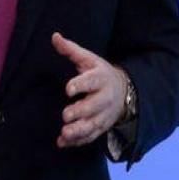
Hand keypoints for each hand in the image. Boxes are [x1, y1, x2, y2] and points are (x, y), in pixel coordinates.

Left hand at [52, 32, 126, 147]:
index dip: (80, 84)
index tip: (68, 88)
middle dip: (80, 111)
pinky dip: (78, 141)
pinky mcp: (101, 126)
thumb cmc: (99, 73)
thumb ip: (70, 50)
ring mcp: (104, 114)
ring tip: (64, 133)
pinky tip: (63, 143)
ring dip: (79, 131)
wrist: (124, 91)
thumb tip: (54, 36)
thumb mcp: (88, 59)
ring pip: (93, 124)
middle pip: (93, 106)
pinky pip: (91, 136)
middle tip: (65, 115)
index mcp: (100, 78)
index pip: (91, 81)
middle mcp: (104, 97)